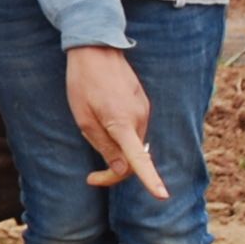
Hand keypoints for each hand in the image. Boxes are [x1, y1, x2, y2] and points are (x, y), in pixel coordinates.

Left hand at [66, 46, 165, 196]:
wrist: (96, 48)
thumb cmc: (83, 83)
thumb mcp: (83, 118)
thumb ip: (104, 146)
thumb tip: (122, 171)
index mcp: (122, 123)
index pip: (139, 159)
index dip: (150, 179)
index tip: (161, 195)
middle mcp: (140, 118)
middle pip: (134, 158)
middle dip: (114, 171)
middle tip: (90, 178)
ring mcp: (144, 110)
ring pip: (134, 144)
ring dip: (118, 151)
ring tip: (92, 131)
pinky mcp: (144, 104)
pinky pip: (135, 129)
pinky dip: (123, 136)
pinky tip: (103, 117)